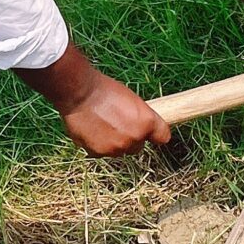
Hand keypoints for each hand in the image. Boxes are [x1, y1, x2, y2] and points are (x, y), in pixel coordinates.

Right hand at [16, 41, 174, 157]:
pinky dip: (97, 145)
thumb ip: (140, 117)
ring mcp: (116, 148)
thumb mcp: (131, 98)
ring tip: (101, 124)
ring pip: (119, 150)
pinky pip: (102, 152)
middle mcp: (135, 138)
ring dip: (113, 142)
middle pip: (138, 146)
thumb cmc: (104, 89)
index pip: (163, 137)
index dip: (155, 134)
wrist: (80, 93)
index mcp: (147, 122)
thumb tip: (142, 126)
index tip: (150, 132)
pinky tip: (91, 129)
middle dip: (130, 138)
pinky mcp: (99, 153)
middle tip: (118, 124)